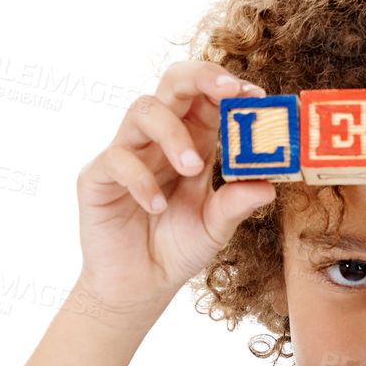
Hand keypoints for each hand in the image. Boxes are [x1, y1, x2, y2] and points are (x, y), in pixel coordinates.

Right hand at [73, 60, 278, 324]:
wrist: (139, 287)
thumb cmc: (177, 248)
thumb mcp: (215, 228)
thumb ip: (236, 205)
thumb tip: (268, 187)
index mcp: (194, 142)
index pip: (208, 98)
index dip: (230, 88)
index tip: (257, 96)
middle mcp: (159, 139)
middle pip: (173, 84)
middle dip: (202, 78)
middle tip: (230, 93)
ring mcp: (127, 153)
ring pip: (143, 110)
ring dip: (173, 133)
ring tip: (192, 168)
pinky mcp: (98, 176)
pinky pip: (117, 160)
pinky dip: (141, 179)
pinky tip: (157, 206)